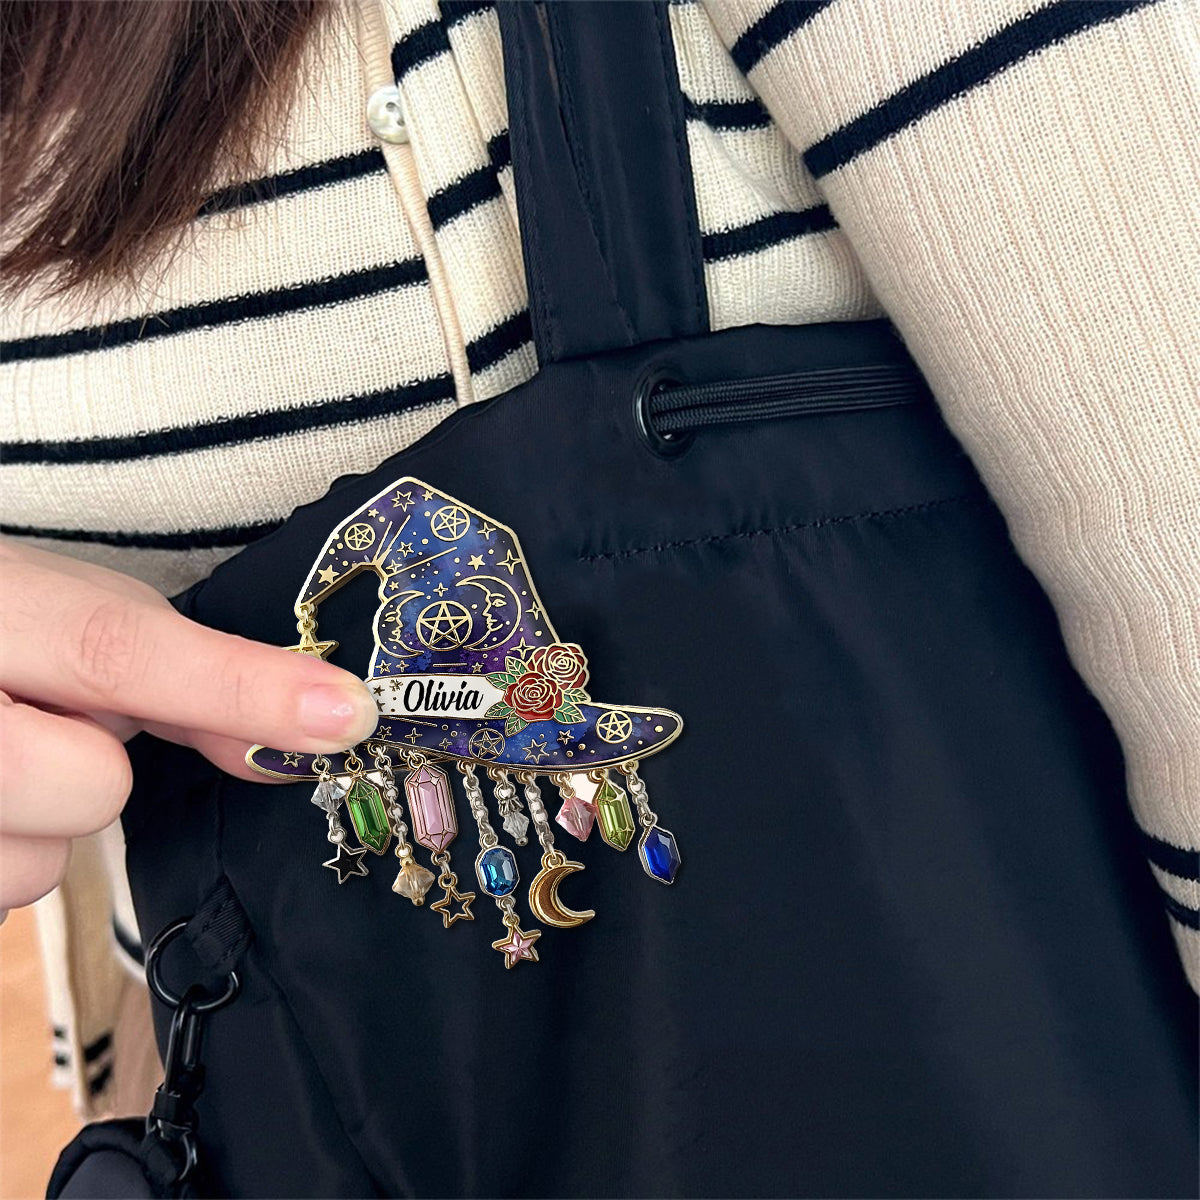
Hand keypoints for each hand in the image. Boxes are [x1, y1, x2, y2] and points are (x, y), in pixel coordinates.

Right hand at [0, 539, 377, 909]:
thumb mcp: (78, 622)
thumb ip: (196, 679)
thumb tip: (318, 724)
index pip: (119, 650)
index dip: (243, 690)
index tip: (347, 715)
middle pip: (83, 785)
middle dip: (93, 774)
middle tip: (56, 732)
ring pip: (30, 868)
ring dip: (37, 830)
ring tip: (3, 766)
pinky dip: (4, 854)